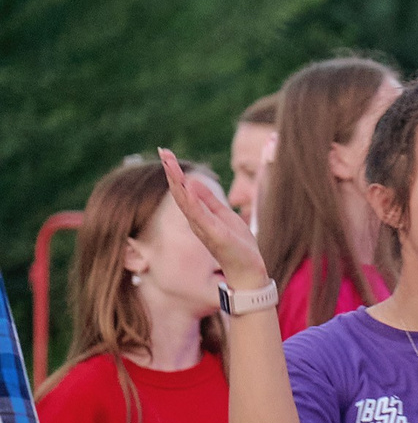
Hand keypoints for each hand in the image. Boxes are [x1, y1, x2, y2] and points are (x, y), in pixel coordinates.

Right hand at [157, 150, 267, 284]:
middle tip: (163, 152)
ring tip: (169, 163)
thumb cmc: (238, 245)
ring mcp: (205, 228)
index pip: (184, 190)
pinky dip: (193, 202)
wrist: (249, 271)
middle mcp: (197, 221)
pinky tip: (187, 187)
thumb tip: (192, 181)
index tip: (166, 154)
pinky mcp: (215, 236)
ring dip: (178, 182)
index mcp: (200, 216)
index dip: (175, 172)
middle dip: (172, 172)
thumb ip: (209, 201)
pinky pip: (201, 216)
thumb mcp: (225, 216)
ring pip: (186, 201)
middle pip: (180, 192)